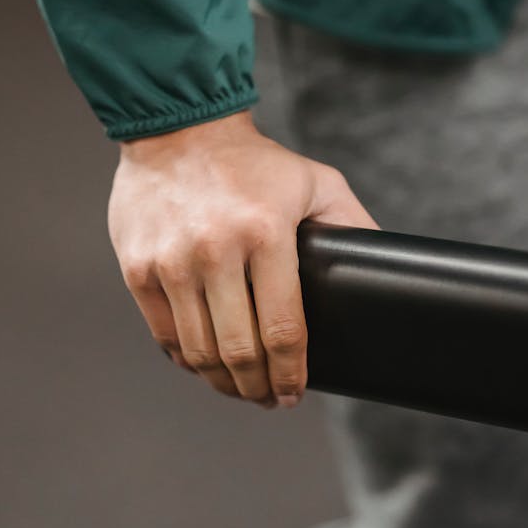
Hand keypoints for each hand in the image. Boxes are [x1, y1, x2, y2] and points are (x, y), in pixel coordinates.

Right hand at [108, 110, 377, 406]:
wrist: (177, 128)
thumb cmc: (254, 161)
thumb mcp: (317, 182)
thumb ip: (354, 225)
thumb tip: (389, 272)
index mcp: (265, 233)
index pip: (282, 330)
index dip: (291, 374)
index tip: (295, 392)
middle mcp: (214, 250)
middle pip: (239, 352)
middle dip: (259, 389)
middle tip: (270, 399)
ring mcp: (171, 262)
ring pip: (198, 352)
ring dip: (222, 383)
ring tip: (239, 388)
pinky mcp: (138, 268)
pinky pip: (164, 335)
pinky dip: (186, 360)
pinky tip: (203, 364)